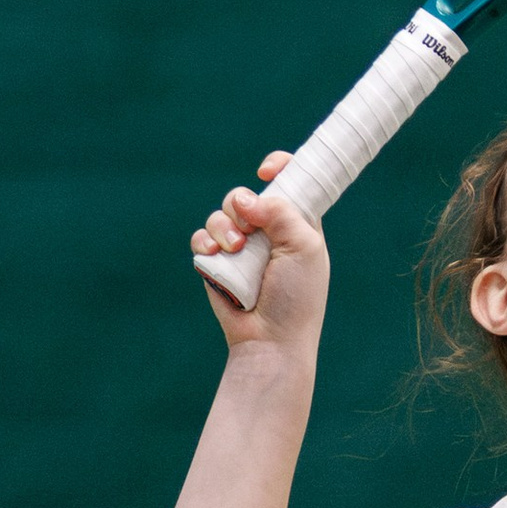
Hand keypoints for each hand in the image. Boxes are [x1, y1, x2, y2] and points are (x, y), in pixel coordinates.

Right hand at [191, 153, 329, 352]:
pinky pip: (202, 238)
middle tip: (248, 227)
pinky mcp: (217, 263)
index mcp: (297, 223)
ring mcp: (241, 247)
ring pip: (221, 214)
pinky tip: (214, 254)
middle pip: (245, 195)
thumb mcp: (304, 247)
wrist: (270, 339)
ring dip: (223, 226)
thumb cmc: (297, 297)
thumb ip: (281, 211)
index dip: (278, 167)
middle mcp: (268, 232)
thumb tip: (246, 197)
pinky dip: (206, 242)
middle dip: (241, 204)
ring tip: (234, 248)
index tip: (266, 171)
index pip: (288, 182)